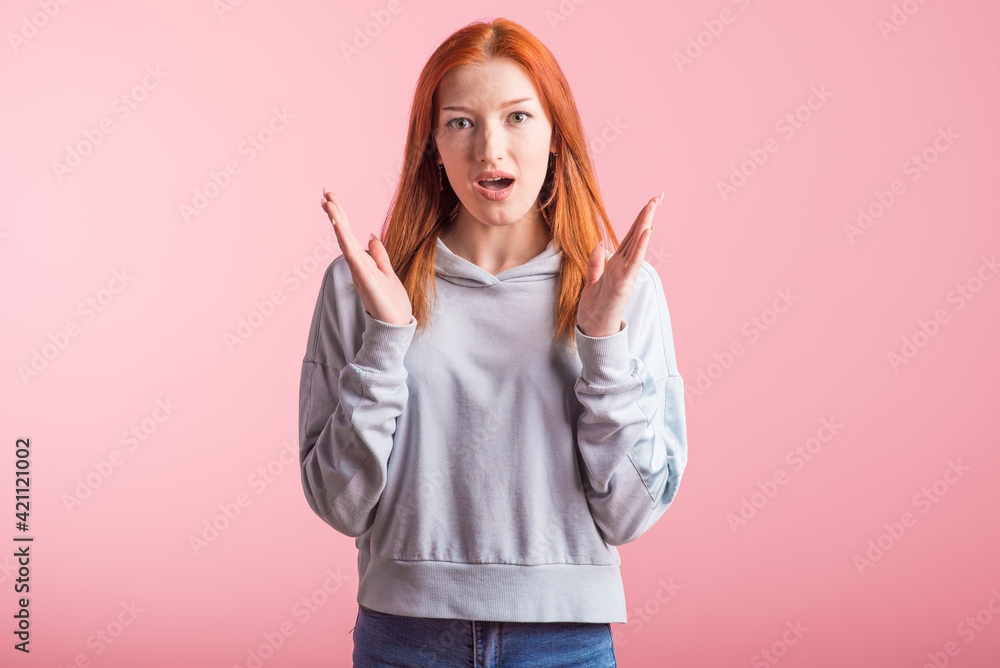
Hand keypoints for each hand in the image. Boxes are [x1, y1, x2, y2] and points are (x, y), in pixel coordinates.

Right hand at [321, 189, 412, 325]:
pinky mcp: (364, 279)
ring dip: (337, 222)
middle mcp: (357, 265)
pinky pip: (352, 256)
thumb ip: (380, 256)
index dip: (341, 216)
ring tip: (329, 204)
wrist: (396, 326)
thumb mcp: (388, 273)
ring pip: (345, 242)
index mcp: (363, 262)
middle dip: (335, 214)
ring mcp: (359, 271)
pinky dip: (345, 240)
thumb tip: (371, 236)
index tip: (331, 198)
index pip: (350, 235)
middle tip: (325, 194)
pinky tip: (339, 226)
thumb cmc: (391, 304)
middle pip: (344, 235)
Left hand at [577, 193, 662, 337]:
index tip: (650, 204)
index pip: (630, 238)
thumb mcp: (590, 281)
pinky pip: (633, 262)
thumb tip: (600, 244)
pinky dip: (641, 247)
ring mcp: (625, 275)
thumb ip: (595, 263)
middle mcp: (623, 267)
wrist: (593, 332)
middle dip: (647, 216)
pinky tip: (648, 231)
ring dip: (645, 225)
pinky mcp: (623, 284)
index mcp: (616, 264)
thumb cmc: (595, 310)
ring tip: (653, 207)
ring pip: (637, 245)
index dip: (639, 220)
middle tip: (659, 196)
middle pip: (637, 236)